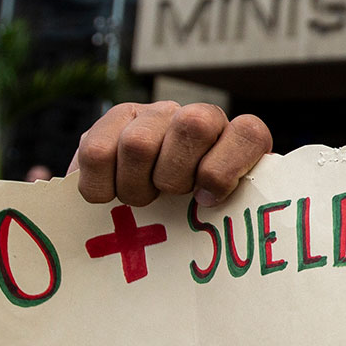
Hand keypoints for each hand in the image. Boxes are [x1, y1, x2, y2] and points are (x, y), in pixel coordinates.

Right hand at [72, 101, 271, 206]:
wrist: (143, 213)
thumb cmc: (191, 222)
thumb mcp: (220, 219)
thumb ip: (233, 215)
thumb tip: (234, 231)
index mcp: (238, 140)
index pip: (248, 133)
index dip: (224, 169)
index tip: (206, 201)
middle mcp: (200, 117)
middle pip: (193, 125)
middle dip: (174, 176)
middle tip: (166, 198)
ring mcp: (157, 114)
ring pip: (139, 143)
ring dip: (134, 186)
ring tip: (138, 199)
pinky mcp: (115, 119)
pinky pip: (97, 152)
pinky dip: (100, 185)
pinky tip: (111, 193)